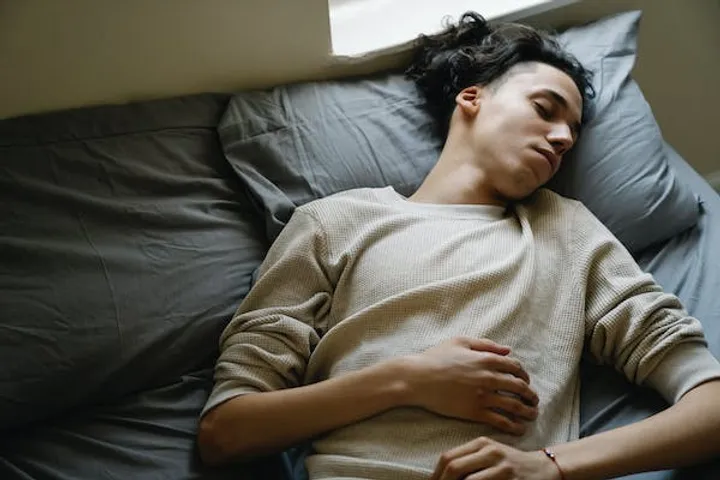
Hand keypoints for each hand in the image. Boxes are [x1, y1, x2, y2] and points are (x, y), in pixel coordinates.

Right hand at [405, 337, 538, 434]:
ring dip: (527, 412)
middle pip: (520, 387)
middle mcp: (488, 377)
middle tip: (534, 400)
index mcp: (486, 359)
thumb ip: (486, 344)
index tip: (525, 381)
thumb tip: (507, 350)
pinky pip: (500, 421)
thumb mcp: (460, 342)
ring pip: (514, 406)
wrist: (417, 379)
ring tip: (532, 416)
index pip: (515, 367)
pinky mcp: (474, 412)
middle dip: (531, 395)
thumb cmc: (436, 358)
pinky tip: (519, 429)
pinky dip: (513, 426)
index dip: (524, 374)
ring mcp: (482, 396)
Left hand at [430, 437, 560, 479]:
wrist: (545, 468)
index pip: (448, 457)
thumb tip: (442, 476)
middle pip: (453, 468)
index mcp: (481, 443)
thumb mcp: (490, 455)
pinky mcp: (510, 479)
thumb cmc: (511, 463)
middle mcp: (489, 452)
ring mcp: (501, 467)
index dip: (435, 475)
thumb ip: (469, 461)